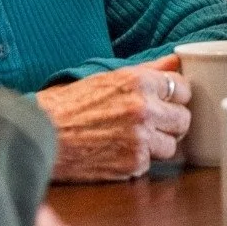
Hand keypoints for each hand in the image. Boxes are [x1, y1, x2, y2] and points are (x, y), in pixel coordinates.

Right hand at [36, 55, 190, 182]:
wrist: (43, 133)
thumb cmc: (70, 103)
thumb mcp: (108, 77)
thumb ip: (148, 70)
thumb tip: (176, 61)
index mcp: (138, 81)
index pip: (183, 88)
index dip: (174, 96)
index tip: (164, 101)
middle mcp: (144, 109)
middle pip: (183, 119)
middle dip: (170, 122)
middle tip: (151, 123)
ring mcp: (140, 138)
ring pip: (172, 145)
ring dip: (157, 144)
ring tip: (133, 138)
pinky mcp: (132, 164)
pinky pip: (151, 164)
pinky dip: (138, 160)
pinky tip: (119, 151)